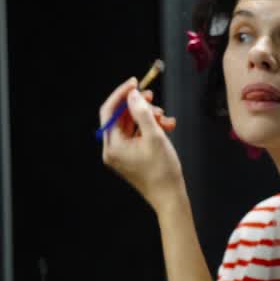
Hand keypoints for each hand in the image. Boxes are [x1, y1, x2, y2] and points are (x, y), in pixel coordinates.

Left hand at [99, 77, 182, 209]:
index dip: (121, 94)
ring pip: (132, 123)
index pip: (109, 111)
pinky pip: (138, 134)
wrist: (170, 197)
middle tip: (152, 96)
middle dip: (138, 106)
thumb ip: (142, 112)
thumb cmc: (162, 171)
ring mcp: (122, 153)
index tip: (135, 82)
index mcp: (112, 146)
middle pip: (120, 116)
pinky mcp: (132, 155)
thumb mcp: (154, 136)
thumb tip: (133, 95)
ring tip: (165, 118)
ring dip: (148, 116)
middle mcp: (113, 149)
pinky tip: (167, 126)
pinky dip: (151, 127)